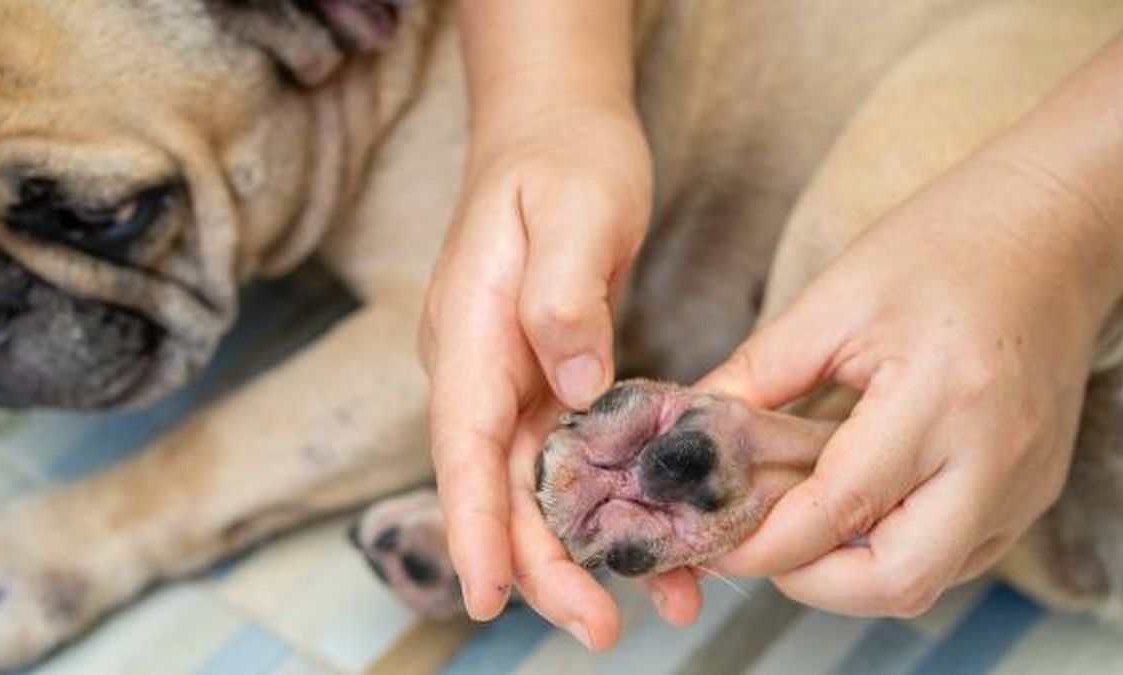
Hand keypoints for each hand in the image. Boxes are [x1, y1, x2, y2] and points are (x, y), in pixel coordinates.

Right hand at [419, 93, 651, 645]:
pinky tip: (661, 534)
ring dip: (587, 548)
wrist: (556, 128)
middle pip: (500, 486)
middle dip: (545, 564)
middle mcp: (480, 368)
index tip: (487, 597)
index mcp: (470, 332)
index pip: (462, 444)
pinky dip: (612, 500)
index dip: (474, 526)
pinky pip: (574, 456)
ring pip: (538, 485)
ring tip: (659, 600)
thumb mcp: (573, 208)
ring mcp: (512, 377)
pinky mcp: (548, 378)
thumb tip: (573, 385)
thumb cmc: (562, 158)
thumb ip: (562, 296)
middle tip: (606, 626)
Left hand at [647, 148, 1116, 617]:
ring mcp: (1024, 484)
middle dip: (812, 582)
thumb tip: (694, 432)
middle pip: (897, 580)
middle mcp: (993, 456)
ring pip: (929, 580)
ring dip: (851, 572)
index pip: (842, 507)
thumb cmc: (940, 248)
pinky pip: (958, 556)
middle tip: (759, 545)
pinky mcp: (1034, 492)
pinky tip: (857, 510)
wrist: (1050, 234)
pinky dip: (894, 550)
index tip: (715, 542)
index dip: (768, 542)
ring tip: (801, 522)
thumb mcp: (834, 299)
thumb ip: (759, 372)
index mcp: (939, 396)